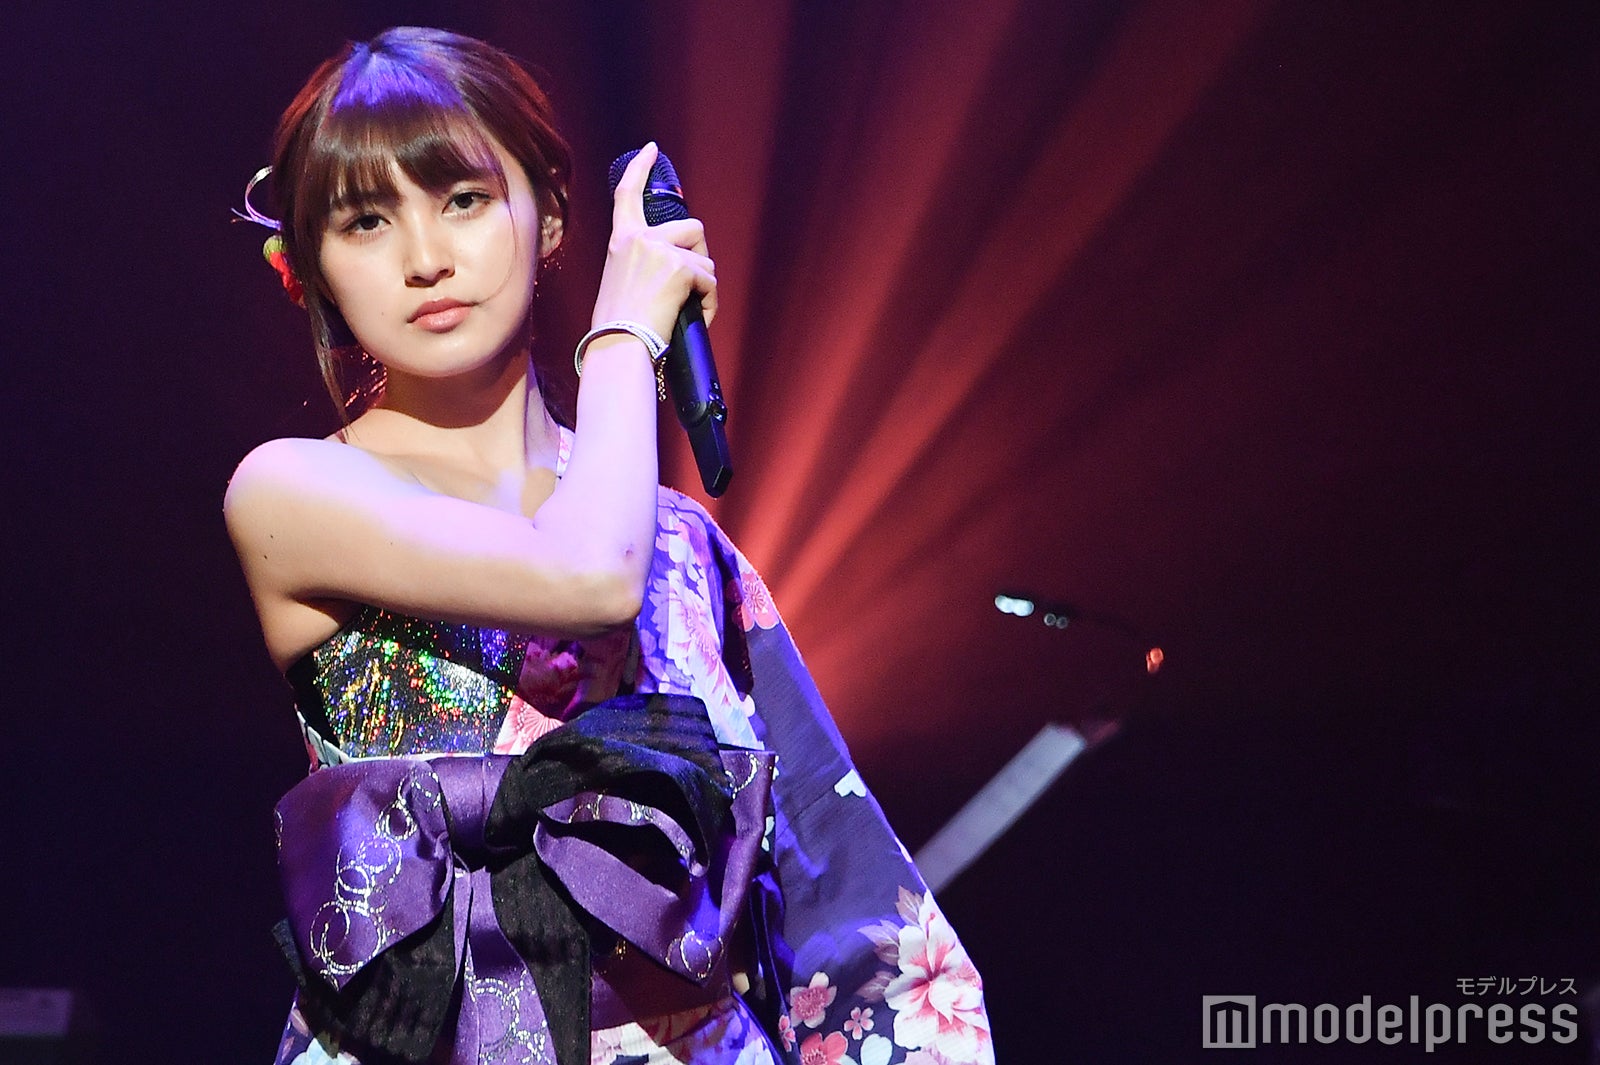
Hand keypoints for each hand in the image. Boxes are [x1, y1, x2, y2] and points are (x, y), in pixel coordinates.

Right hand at [590, 142, 716, 338]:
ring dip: (705, 284)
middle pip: (691, 227)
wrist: (619, 344)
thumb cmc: (618, 326)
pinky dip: (709, 303)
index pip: (628, 194)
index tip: (652, 149)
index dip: (641, 168)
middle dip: (700, 253)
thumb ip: (641, 264)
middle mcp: (640, 238)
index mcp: (621, 240)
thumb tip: (673, 269)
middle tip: (695, 281)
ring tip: (689, 308)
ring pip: (705, 257)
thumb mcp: (620, 282)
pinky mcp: (681, 269)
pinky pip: (710, 281)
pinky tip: (696, 318)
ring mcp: (661, 251)